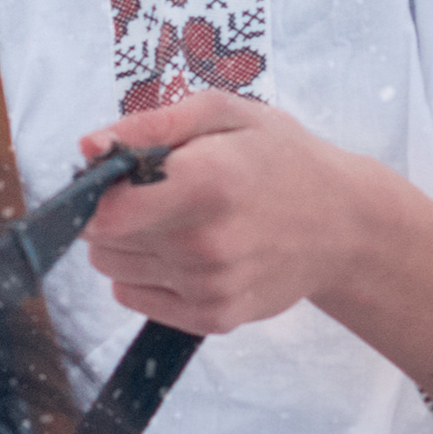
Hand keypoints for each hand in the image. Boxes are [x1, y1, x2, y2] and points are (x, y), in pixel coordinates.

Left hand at [75, 92, 432, 433]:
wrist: (345, 226)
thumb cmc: (282, 160)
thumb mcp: (225, 115)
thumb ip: (151, 126)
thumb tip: (87, 145)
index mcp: (207, 183)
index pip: (103, 213)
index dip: (94, 193)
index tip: (114, 177)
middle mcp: (205, 244)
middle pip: (101, 243)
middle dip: (111, 216)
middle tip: (152, 195)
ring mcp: (210, 288)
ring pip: (114, 271)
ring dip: (127, 245)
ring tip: (173, 221)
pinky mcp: (214, 318)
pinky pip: (137, 300)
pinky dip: (147, 276)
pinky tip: (184, 252)